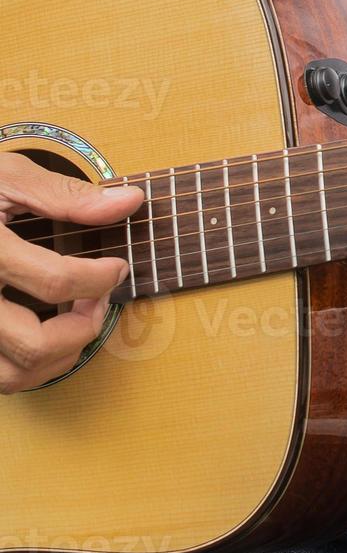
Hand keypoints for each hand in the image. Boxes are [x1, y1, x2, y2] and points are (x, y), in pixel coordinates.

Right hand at [0, 154, 142, 393]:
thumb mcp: (6, 176)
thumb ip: (65, 195)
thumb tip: (128, 201)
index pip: (55, 282)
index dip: (101, 278)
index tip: (117, 267)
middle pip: (34, 344)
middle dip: (83, 328)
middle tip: (98, 301)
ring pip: (11, 375)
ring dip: (58, 358)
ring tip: (77, 323)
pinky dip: (27, 368)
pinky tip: (45, 336)